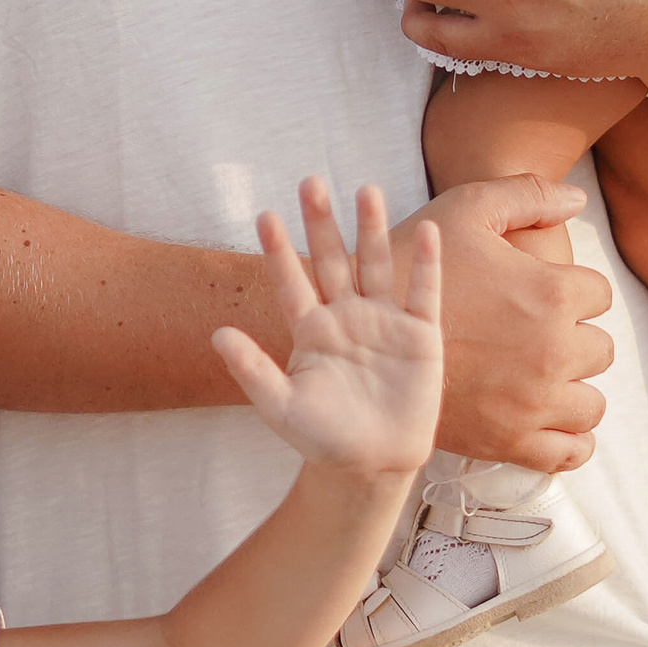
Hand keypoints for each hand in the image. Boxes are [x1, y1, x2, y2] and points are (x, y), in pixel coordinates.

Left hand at [212, 180, 440, 486]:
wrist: (371, 465)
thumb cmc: (322, 438)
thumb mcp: (280, 406)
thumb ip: (251, 369)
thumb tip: (217, 334)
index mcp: (311, 329)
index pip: (291, 280)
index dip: (278, 249)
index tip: (264, 216)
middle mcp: (346, 316)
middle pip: (333, 259)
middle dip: (321, 222)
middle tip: (310, 182)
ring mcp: (384, 322)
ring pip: (377, 264)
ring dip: (372, 228)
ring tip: (365, 190)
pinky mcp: (420, 335)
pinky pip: (424, 293)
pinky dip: (427, 263)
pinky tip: (430, 230)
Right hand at [419, 176, 611, 467]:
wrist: (356, 336)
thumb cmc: (409, 264)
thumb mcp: (466, 210)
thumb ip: (528, 194)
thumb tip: (577, 200)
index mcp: (551, 293)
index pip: (599, 294)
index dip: (573, 289)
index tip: (547, 292)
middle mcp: (553, 351)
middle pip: (600, 348)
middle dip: (575, 337)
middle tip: (538, 332)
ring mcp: (534, 402)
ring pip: (591, 402)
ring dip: (574, 386)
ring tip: (544, 374)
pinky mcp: (510, 440)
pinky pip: (569, 451)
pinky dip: (571, 439)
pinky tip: (554, 419)